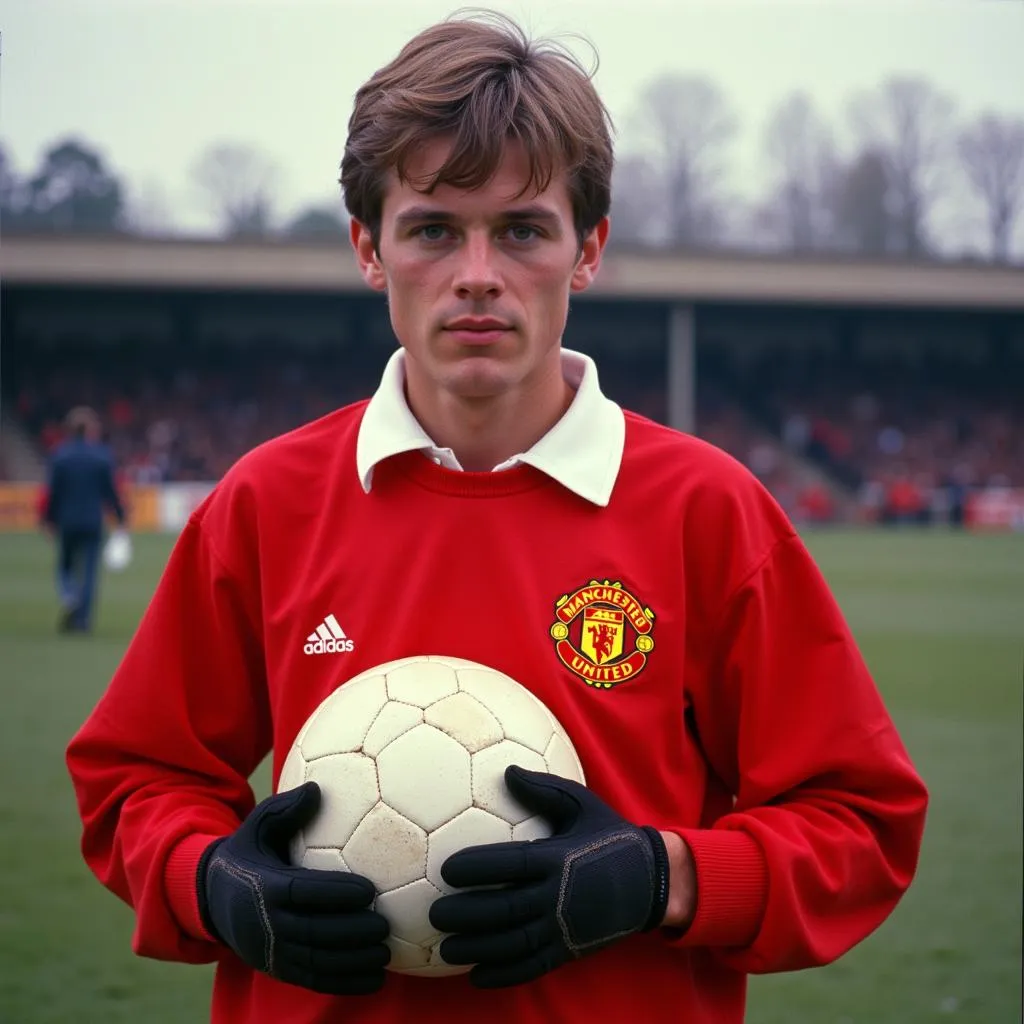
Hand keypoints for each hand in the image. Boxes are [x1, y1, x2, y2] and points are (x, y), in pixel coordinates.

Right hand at [197, 782, 389, 994]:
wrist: (211, 898)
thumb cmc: (249, 853)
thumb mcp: (258, 827)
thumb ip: (285, 810)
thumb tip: (315, 788)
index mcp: (263, 887)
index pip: (302, 893)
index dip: (335, 893)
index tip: (369, 889)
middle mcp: (265, 925)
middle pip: (312, 932)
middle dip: (351, 932)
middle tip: (385, 924)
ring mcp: (271, 952)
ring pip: (315, 962)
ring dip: (352, 963)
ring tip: (385, 953)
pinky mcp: (277, 970)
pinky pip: (312, 980)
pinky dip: (343, 983)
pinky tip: (374, 979)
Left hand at [429, 766, 669, 987]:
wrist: (654, 881)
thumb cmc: (610, 835)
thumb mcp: (583, 804)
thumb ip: (544, 789)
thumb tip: (507, 771)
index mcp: (560, 858)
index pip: (512, 864)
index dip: (478, 867)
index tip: (446, 869)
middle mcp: (560, 896)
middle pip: (506, 909)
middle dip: (466, 914)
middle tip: (435, 913)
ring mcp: (566, 928)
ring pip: (514, 944)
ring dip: (477, 949)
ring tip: (446, 948)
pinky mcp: (571, 950)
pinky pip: (533, 967)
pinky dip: (504, 974)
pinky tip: (477, 976)